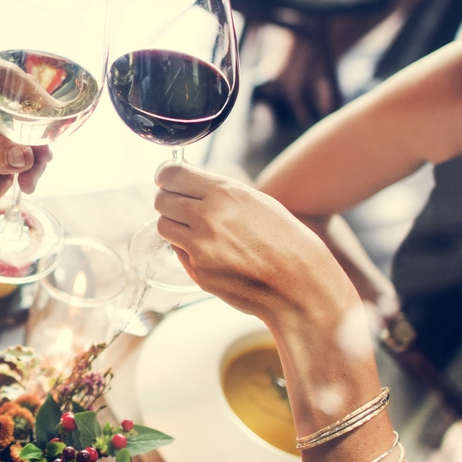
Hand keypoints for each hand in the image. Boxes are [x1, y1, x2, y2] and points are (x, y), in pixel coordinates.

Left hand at [153, 162, 357, 329]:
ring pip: (163, 225)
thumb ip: (219, 191)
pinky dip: (186, 248)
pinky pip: (178, 251)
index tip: (166, 178)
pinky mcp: (197, 272)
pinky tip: (210, 251)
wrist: (300, 286)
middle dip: (167, 199)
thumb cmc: (285, 240)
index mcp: (225, 194)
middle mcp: (208, 218)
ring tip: (195, 228)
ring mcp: (200, 248)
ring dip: (174, 224)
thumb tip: (186, 182)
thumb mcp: (256, 202)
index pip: (171, 175)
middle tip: (179, 204)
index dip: (165, 175)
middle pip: (161, 200)